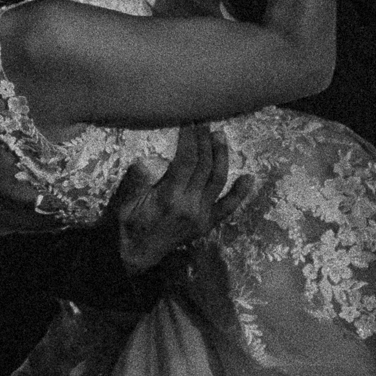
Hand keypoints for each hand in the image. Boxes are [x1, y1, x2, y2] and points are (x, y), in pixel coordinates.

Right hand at [111, 123, 256, 276]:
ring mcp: (202, 215)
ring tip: (220, 135)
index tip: (189, 120)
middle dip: (205, 141)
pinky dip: (240, 193)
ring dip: (221, 156)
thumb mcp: (125, 202)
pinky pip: (228, 207)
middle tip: (204, 121)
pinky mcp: (207, 223)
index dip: (189, 138)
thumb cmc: (128, 224)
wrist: (136, 255)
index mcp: (171, 198)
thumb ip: (137, 182)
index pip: (186, 161)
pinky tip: (249, 178)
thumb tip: (145, 162)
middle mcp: (191, 205)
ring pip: (218, 180)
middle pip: (204, 166)